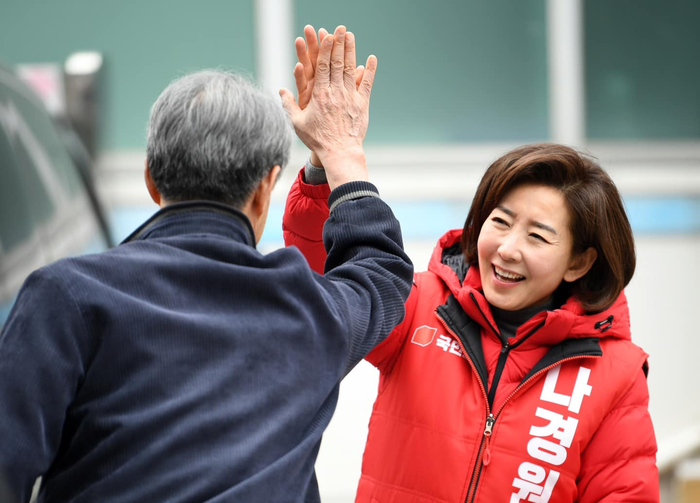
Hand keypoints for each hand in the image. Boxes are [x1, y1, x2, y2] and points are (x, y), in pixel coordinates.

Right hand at [293, 25, 365, 167]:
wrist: (339, 152)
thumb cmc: (317, 139)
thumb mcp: (298, 123)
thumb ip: (289, 105)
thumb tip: (281, 90)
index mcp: (319, 95)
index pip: (322, 66)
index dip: (325, 49)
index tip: (327, 35)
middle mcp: (335, 93)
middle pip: (337, 63)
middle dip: (338, 44)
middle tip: (340, 28)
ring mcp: (350, 97)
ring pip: (350, 69)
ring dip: (351, 51)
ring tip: (351, 35)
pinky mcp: (361, 104)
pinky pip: (366, 84)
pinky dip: (369, 71)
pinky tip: (371, 58)